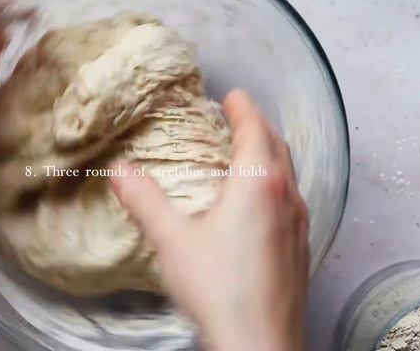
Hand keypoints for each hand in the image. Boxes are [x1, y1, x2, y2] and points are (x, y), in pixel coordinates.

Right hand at [111, 90, 309, 350]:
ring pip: (289, 173)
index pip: (255, 130)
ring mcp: (299, 223)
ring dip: (271, 153)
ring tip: (250, 151)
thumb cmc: (218, 288)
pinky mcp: (300, 248)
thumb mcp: (172, 240)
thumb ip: (145, 201)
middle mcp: (286, 196)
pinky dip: (276, 182)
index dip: (243, 108)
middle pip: (278, 145)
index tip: (232, 94)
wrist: (259, 342)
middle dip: (259, 125)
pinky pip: (291, 199)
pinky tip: (261, 202)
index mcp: (258, 184)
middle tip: (240, 115)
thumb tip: (119, 170)